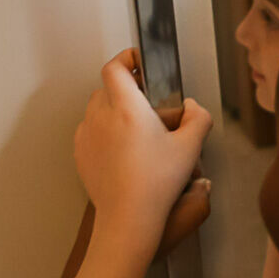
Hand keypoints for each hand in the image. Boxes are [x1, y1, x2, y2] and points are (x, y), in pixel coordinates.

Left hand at [74, 48, 211, 245]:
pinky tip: (124, 153)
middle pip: (108, 88)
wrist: (128, 218)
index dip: (127, 59)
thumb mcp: (190, 147)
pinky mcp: (80, 154)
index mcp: (126, 107)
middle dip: (128, 92)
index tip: (140, 63)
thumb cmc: (156, 184)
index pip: (115, 66)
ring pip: (98, 111)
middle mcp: (101, 116)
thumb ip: (198, 118)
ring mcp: (87, 135)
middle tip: (149, 108)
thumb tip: (192, 108)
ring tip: (138, 133)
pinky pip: (91, 133)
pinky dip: (105, 134)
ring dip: (116, 113)